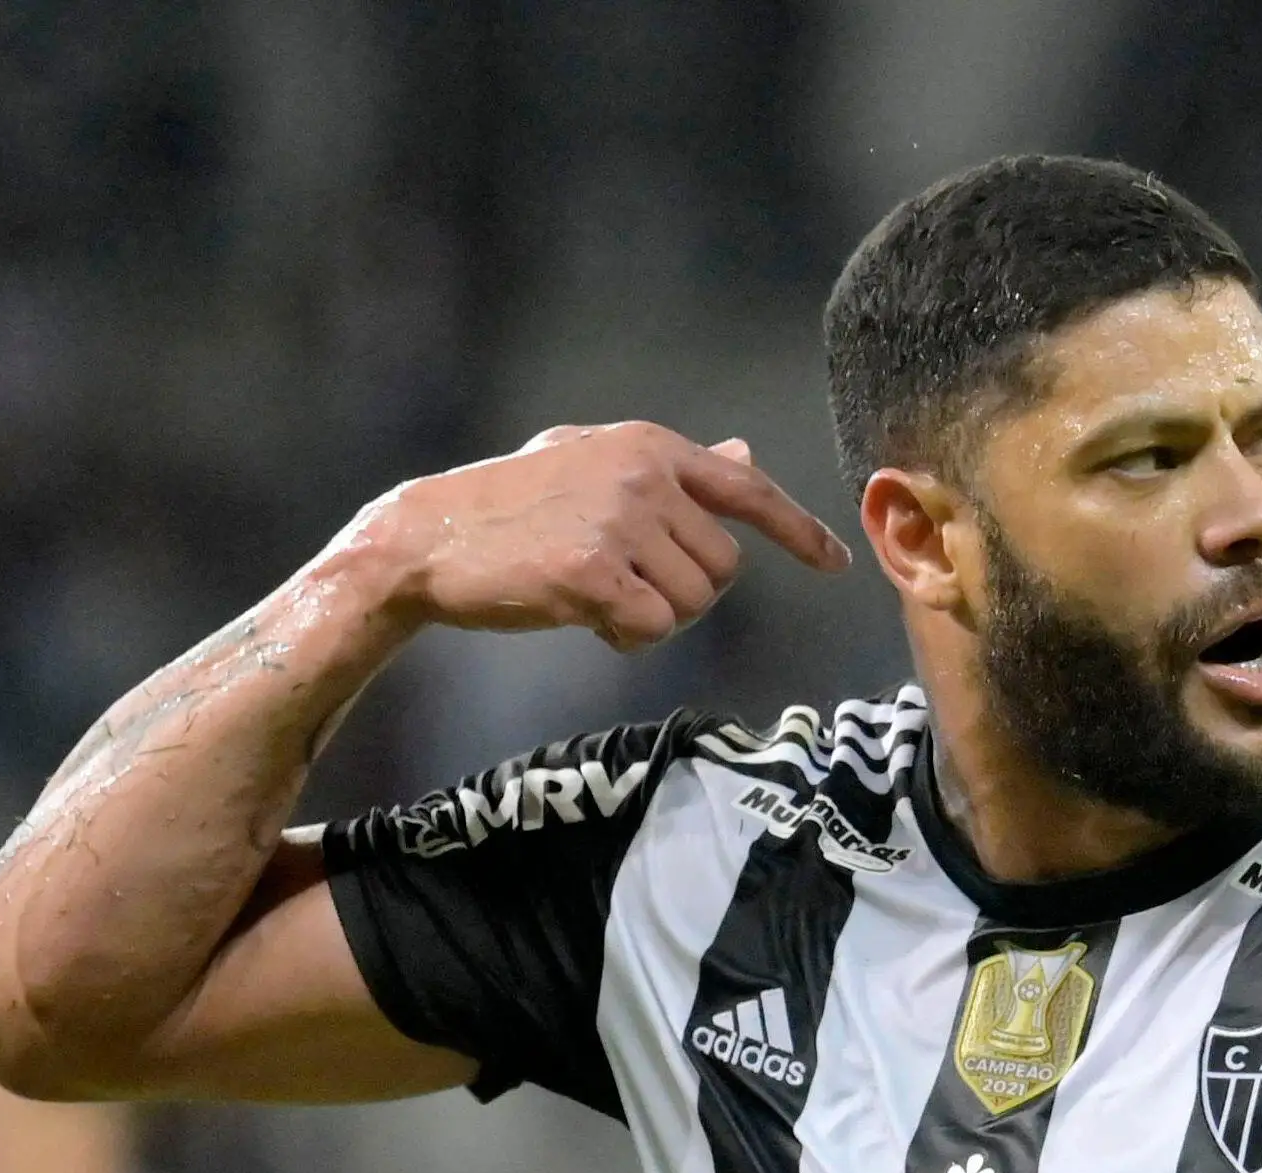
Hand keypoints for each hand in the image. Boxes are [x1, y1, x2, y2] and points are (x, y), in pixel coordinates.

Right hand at [357, 421, 850, 651]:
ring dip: (655, 619)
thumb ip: (674, 465)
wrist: (427, 539)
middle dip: (687, 594)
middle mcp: (643, 476)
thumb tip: (744, 456)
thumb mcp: (592, 462)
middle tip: (629, 590)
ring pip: (693, 604)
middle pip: (724, 569)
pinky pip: (653, 628)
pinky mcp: (591, 573)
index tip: (834, 562)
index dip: (798, 531)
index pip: (747, 490)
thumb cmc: (511, 505)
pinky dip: (628, 638)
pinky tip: (588, 620)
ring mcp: (618, 523)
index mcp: (649, 446)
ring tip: (600, 598)